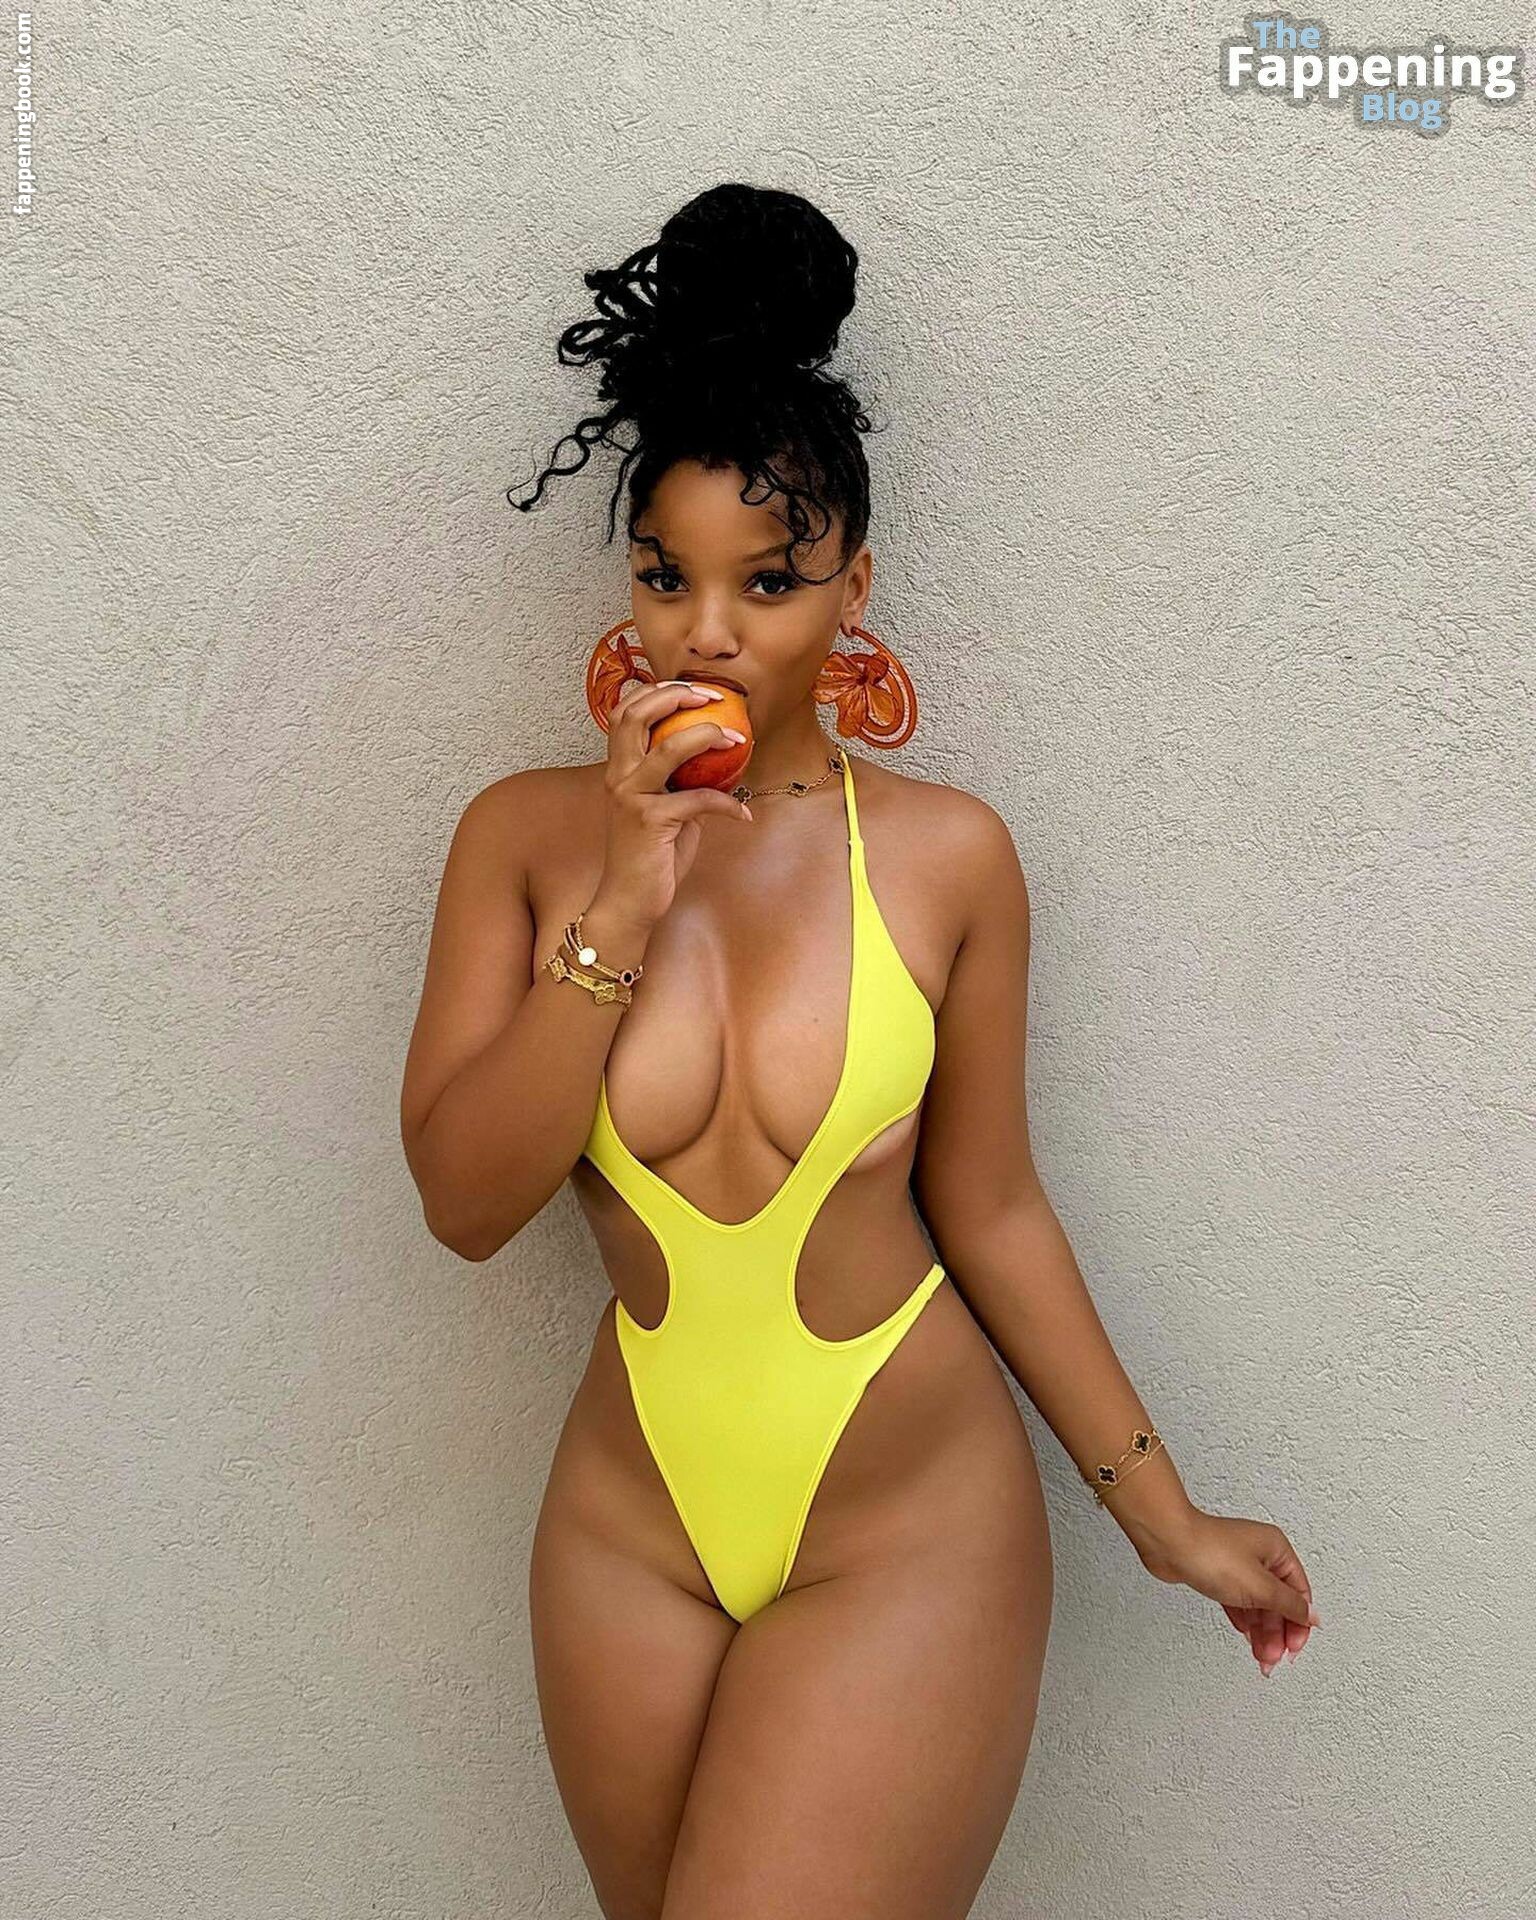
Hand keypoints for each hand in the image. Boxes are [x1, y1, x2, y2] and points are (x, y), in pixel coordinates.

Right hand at [596, 678, 753, 925]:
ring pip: (668, 747)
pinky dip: (727, 803)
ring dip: (707, 736)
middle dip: (676, 695)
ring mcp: (630, 797)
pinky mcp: (649, 821)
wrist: (630, 902)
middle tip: (714, 697)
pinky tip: (743, 813)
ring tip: (737, 739)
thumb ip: (682, 783)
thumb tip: (720, 762)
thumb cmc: (652, 857)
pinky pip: (699, 799)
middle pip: (634, 714)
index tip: (696, 690)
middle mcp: (617, 776)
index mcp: (618, 769)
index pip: (624, 712)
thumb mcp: (668, 811)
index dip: (657, 691)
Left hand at [1134, 1507, 1319, 1676]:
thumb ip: (1289, 1605)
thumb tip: (1312, 1616)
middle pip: (1279, 1602)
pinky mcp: (1218, 1573)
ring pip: (1258, 1604)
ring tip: (1261, 1657)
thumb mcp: (1260, 1586)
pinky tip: (1246, 1635)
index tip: (1293, 1648)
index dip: (1300, 1624)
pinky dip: (1244, 1620)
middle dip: (1278, 1633)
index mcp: (1277, 1550)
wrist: (1169, 1543)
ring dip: (1262, 1632)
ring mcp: (1238, 1564)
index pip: (1300, 1594)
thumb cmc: (1210, 1551)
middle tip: (1273, 1658)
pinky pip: (1239, 1602)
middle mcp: (1260, 1554)